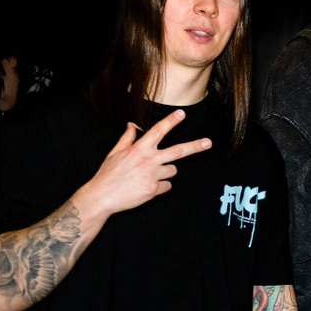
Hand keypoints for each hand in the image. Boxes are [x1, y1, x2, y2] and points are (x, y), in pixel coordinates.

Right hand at [76, 110, 212, 217]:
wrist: (101, 197)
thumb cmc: (107, 175)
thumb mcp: (115, 153)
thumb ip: (127, 139)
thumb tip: (132, 124)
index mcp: (139, 149)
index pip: (158, 131)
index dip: (171, 121)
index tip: (182, 113)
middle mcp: (148, 159)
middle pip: (178, 151)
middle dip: (195, 146)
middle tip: (209, 143)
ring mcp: (152, 175)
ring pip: (173, 171)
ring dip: (165, 173)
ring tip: (147, 178)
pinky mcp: (154, 189)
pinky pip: (167, 187)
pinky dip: (160, 188)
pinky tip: (146, 188)